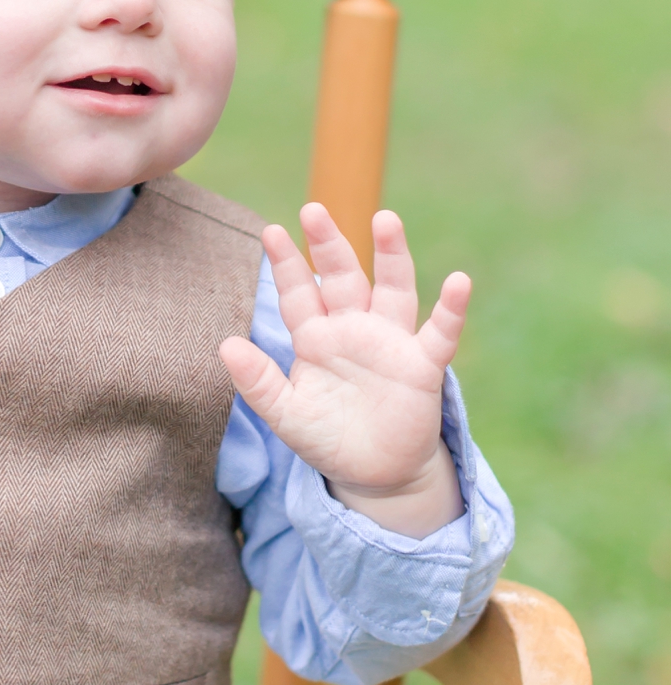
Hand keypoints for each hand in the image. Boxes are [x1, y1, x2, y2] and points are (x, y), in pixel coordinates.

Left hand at [218, 205, 468, 538]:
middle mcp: (354, 329)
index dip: (287, 264)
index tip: (271, 231)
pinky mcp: (422, 366)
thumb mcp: (286, 414)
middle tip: (313, 210)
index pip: (299, 293)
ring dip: (391, 255)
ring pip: (393, 289)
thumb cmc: (327, 438)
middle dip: (329, 245)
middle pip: (342, 277)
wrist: (374, 475)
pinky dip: (451, 309)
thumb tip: (225, 345)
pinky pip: (440, 332)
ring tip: (386, 219)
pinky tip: (459, 282)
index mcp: (316, 338)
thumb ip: (258, 382)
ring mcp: (391, 342)